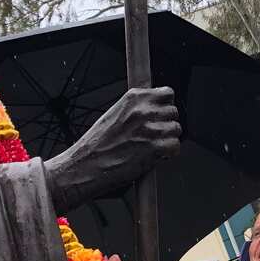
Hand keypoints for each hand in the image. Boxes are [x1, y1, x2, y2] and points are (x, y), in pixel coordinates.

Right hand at [44, 87, 180, 210]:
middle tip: (154, 136)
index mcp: (133, 98)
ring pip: (176, 129)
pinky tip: (154, 157)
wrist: (83, 166)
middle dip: (166, 124)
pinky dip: (168, 154)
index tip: (161, 115)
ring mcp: (149, 128)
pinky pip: (175, 146)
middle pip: (174, 112)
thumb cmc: (95, 146)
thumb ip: (135, 110)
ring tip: (151, 147)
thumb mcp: (114, 116)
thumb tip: (153, 111)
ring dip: (168, 139)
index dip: (165, 106)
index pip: (166, 94)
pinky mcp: (154, 148)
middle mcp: (142, 110)